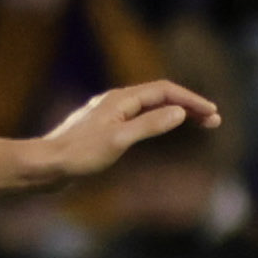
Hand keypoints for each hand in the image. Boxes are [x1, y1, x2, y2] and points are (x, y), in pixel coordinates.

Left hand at [34, 80, 218, 183]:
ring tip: (196, 124)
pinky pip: (138, 118)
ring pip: (149, 107)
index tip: (213, 114)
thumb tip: (179, 113)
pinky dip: (157, 121)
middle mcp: (114, 102)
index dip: (191, 100)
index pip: (165, 91)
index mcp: (120, 100)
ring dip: (174, 113)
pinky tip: (160, 130)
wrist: (45, 166)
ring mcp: (107, 115)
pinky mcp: (101, 129)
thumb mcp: (119, 140)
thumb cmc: (79, 155)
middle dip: (188, 105)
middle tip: (213, 120)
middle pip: (159, 97)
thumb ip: (149, 125)